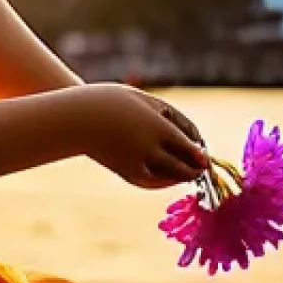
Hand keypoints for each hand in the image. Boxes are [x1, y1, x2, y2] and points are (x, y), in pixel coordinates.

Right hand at [73, 83, 209, 190]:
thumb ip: (170, 118)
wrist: (76, 116)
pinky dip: (163, 181)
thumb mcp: (144, 100)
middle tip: (203, 168)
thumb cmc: (111, 101)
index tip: (206, 157)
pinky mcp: (124, 171)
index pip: (188, 146)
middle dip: (195, 169)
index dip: (200, 153)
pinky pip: (150, 182)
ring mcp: (136, 162)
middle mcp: (148, 148)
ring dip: (182, 176)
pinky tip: (168, 177)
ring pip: (168, 177)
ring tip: (189, 173)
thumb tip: (193, 139)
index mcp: (156, 127)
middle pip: (181, 165)